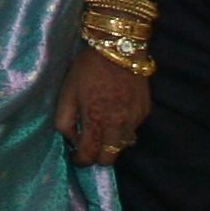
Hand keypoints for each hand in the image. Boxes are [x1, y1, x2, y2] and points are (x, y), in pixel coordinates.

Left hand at [54, 46, 149, 166]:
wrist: (119, 48)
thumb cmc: (87, 70)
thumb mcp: (66, 93)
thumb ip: (64, 122)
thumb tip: (72, 140)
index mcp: (96, 121)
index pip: (90, 156)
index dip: (80, 161)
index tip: (76, 157)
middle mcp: (118, 126)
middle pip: (109, 159)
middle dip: (97, 156)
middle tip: (90, 144)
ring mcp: (134, 120)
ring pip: (122, 146)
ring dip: (111, 142)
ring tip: (102, 127)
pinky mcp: (145, 112)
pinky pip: (132, 129)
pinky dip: (123, 128)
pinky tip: (115, 113)